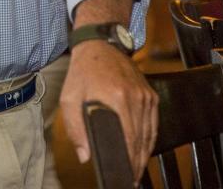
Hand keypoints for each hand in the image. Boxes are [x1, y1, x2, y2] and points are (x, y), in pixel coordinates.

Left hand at [60, 41, 157, 175]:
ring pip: (150, 133)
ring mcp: (145, 96)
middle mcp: (136, 98)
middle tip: (131, 178)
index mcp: (117, 99)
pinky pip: (153, 123)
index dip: (129, 161)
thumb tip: (85, 155)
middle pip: (141, 139)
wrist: (99, 46)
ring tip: (137, 170)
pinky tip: (144, 150)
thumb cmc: (83, 72)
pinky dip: (149, 138)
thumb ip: (75, 129)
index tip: (126, 175)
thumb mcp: (70, 99)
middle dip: (137, 162)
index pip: (129, 139)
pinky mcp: (150, 94)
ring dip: (145, 153)